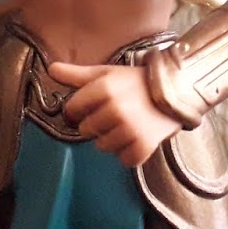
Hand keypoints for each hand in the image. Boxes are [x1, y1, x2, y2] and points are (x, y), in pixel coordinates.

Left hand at [47, 61, 180, 167]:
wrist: (177, 90)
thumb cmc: (136, 82)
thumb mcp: (106, 73)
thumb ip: (76, 74)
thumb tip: (50, 69)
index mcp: (103, 88)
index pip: (71, 109)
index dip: (78, 109)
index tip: (91, 106)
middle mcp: (115, 109)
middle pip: (85, 130)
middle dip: (96, 124)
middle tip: (114, 114)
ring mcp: (130, 129)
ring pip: (102, 146)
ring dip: (111, 139)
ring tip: (126, 125)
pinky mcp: (144, 146)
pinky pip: (124, 159)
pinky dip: (128, 153)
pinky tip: (135, 138)